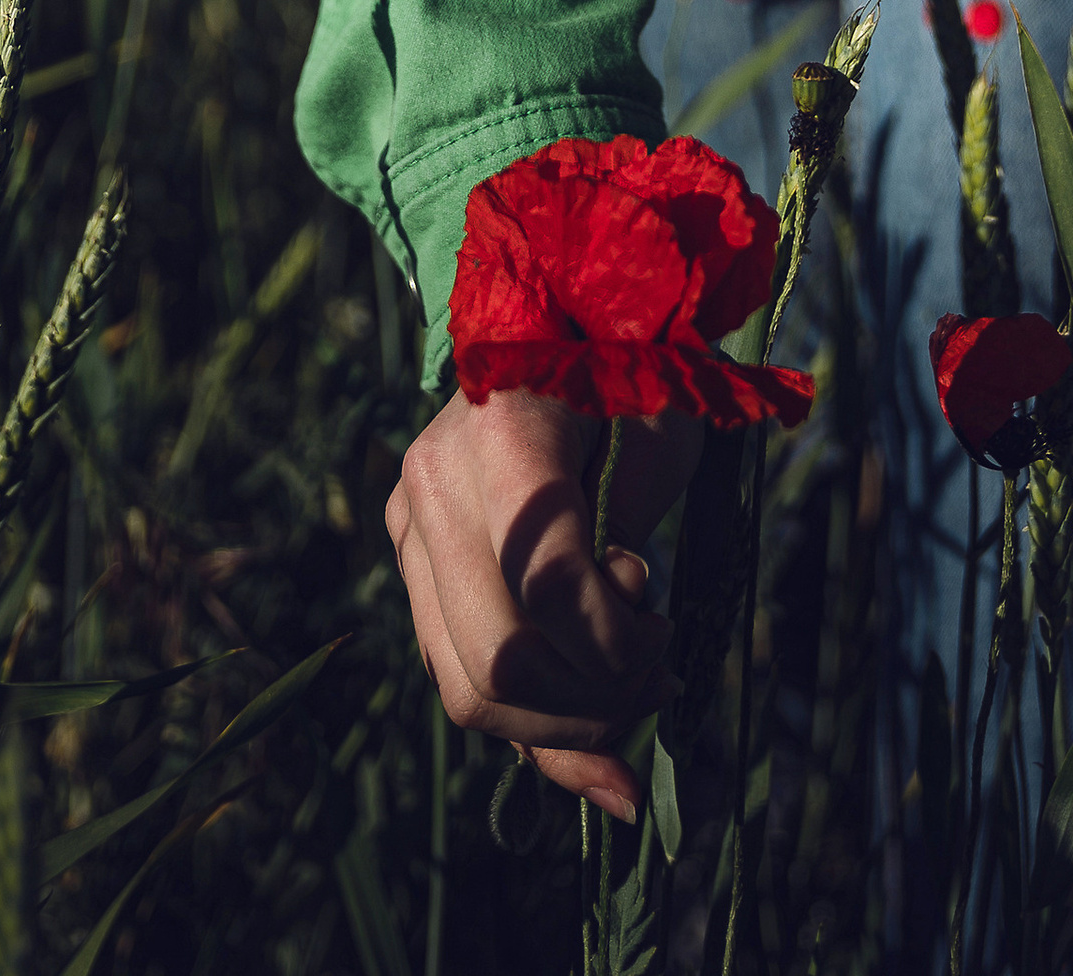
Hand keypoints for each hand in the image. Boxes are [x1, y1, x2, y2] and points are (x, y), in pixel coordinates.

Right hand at [385, 387, 705, 820]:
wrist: (560, 330)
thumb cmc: (629, 379)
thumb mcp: (656, 443)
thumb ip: (628, 548)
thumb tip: (613, 653)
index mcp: (500, 430)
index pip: (546, 578)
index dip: (612, 639)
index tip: (662, 631)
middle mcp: (434, 483)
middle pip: (499, 654)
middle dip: (592, 695)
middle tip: (658, 670)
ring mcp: (410, 530)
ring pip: (467, 687)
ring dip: (563, 722)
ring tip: (632, 688)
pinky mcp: (413, 568)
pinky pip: (457, 677)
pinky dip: (530, 729)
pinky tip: (596, 742)